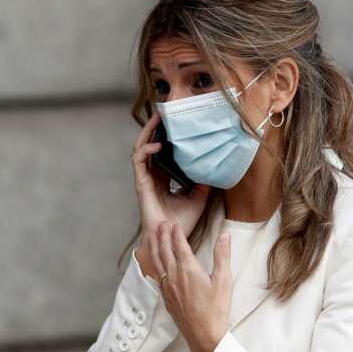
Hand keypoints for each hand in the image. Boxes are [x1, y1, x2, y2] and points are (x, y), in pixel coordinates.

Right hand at [131, 113, 210, 278]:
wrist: (170, 239)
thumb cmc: (181, 223)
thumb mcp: (199, 199)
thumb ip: (203, 183)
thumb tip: (213, 166)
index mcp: (164, 178)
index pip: (163, 151)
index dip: (167, 136)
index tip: (176, 123)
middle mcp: (153, 176)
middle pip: (150, 145)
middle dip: (155, 128)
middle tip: (165, 112)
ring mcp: (145, 179)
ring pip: (142, 148)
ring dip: (148, 132)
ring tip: (158, 119)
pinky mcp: (141, 184)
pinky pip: (139, 161)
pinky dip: (147, 149)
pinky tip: (158, 144)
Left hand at [150, 220, 231, 351]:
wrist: (203, 336)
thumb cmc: (216, 310)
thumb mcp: (223, 281)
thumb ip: (222, 256)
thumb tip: (225, 236)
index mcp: (188, 269)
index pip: (179, 245)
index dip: (176, 233)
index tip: (174, 224)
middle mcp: (174, 276)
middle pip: (164, 251)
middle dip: (162, 235)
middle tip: (160, 224)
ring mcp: (167, 288)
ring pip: (157, 262)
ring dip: (154, 247)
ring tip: (152, 237)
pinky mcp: (166, 298)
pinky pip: (156, 276)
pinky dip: (153, 264)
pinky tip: (153, 264)